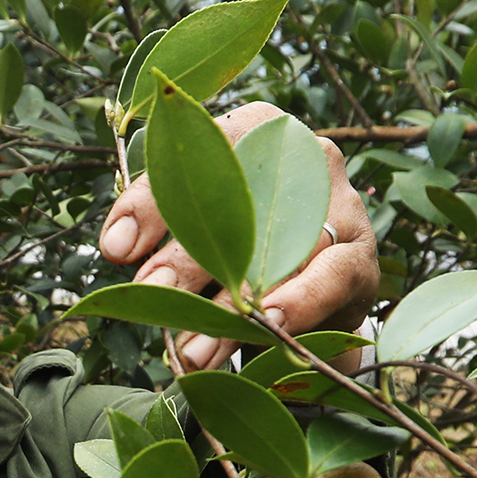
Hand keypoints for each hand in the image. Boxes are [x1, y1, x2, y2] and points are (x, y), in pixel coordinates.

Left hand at [100, 101, 381, 371]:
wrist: (311, 297)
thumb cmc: (241, 244)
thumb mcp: (197, 228)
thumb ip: (161, 224)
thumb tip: (117, 247)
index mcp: (256, 132)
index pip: (200, 154)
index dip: (155, 199)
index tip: (116, 249)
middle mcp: (304, 157)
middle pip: (240, 203)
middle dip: (188, 255)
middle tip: (149, 291)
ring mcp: (340, 203)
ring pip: (281, 248)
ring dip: (232, 301)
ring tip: (190, 345)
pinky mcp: (360, 256)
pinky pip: (330, 277)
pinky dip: (297, 303)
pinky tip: (265, 326)